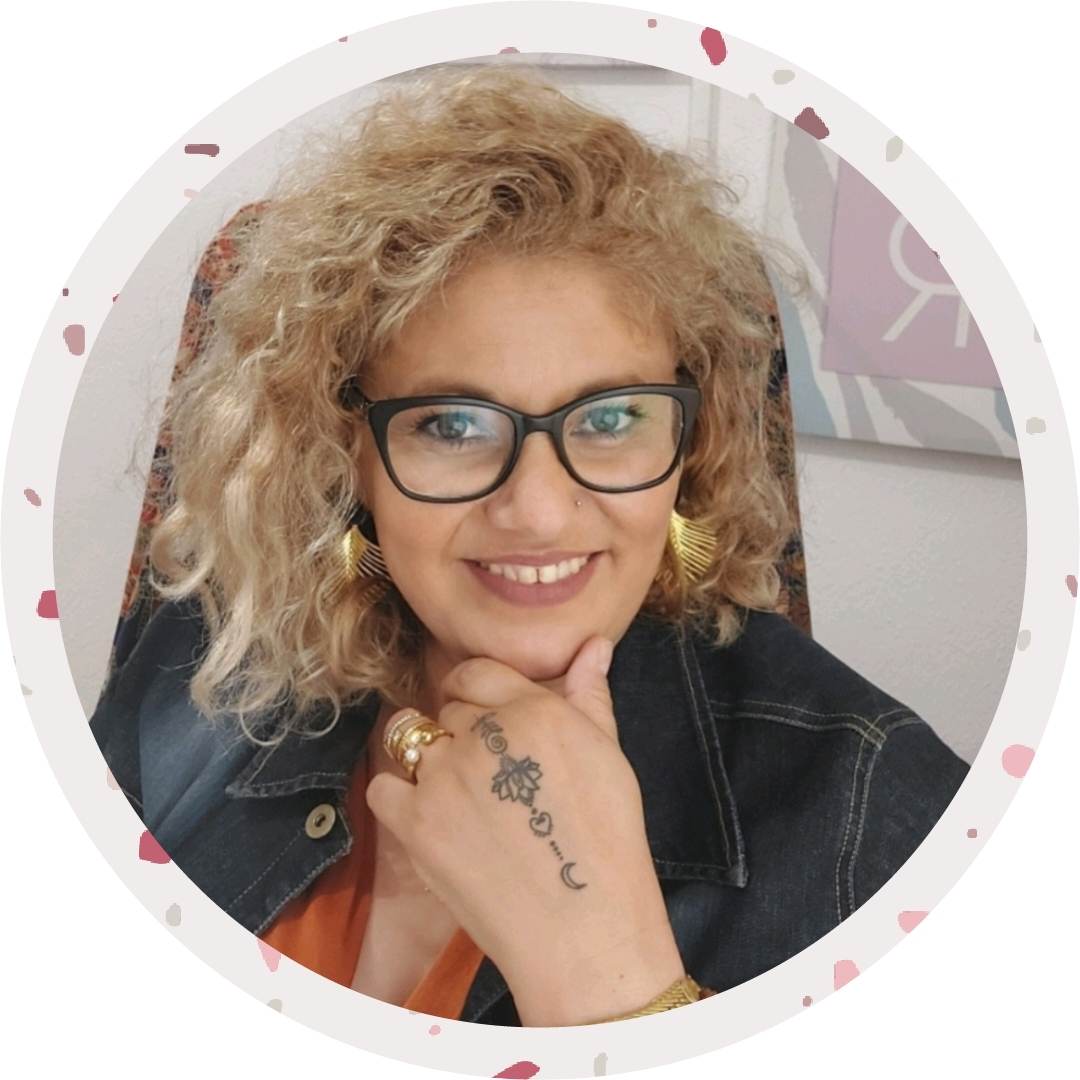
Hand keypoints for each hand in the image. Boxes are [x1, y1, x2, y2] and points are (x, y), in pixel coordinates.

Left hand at [365, 635, 683, 1022]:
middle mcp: (484, 733)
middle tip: (488, 776)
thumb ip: (590, 694)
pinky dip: (400, 799)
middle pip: (448, 708)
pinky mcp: (415, 822)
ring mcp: (445, 776)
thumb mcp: (608, 754)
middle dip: (461, 732)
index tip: (480, 714)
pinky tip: (431, 819)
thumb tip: (593, 645)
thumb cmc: (606, 840)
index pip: (478, 672)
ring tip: (460, 800)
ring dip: (429, 762)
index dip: (476, 692)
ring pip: (412, 741)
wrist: (583, 925)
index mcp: (533, 709)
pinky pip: (383, 788)